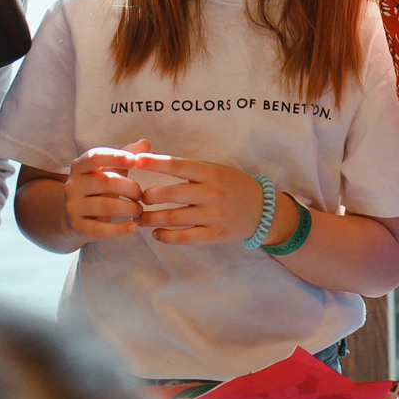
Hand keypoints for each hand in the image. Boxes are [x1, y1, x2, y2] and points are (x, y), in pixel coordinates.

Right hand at [59, 142, 150, 240]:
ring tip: (140, 211)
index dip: (115, 156)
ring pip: (105, 206)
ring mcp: (73, 206)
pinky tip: (133, 227)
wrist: (77, 216)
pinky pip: (99, 229)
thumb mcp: (111, 169)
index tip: (135, 160)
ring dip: (129, 209)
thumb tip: (145, 143)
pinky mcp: (77, 226)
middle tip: (142, 195)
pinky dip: (119, 229)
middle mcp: (72, 184)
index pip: (95, 156)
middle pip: (105, 181)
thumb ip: (127, 155)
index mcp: (80, 166)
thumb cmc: (100, 187)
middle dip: (130, 188)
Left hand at [129, 153, 266, 244]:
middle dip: (148, 196)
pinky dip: (165, 236)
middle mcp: (211, 192)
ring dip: (150, 218)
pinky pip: (184, 237)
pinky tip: (156, 233)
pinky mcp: (215, 235)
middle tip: (137, 198)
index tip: (135, 161)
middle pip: (170, 193)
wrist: (263, 210)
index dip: (155, 163)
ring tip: (138, 217)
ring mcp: (213, 215)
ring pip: (172, 217)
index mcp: (211, 172)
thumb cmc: (233, 186)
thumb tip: (155, 163)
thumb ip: (190, 169)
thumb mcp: (216, 170)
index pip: (177, 165)